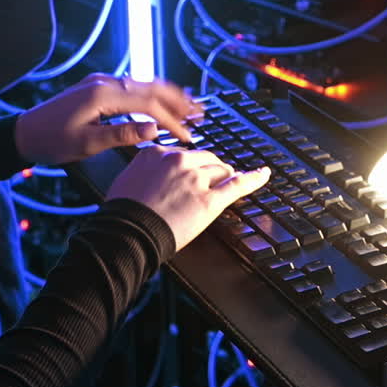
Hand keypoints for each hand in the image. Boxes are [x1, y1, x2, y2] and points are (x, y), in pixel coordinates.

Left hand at [14, 73, 201, 167]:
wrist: (23, 133)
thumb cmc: (51, 141)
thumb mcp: (87, 144)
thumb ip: (122, 135)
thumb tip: (154, 129)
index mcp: (103, 94)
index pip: (148, 104)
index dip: (172, 120)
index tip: (189, 135)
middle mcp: (104, 82)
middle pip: (150, 86)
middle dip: (177, 100)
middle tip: (200, 113)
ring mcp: (99, 82)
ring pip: (142, 84)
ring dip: (166, 94)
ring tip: (188, 105)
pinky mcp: (96, 88)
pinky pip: (130, 86)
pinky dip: (149, 93)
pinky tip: (159, 102)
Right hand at [107, 146, 270, 251]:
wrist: (127, 233)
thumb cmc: (123, 211)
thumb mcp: (127, 177)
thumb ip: (145, 168)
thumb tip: (151, 171)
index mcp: (157, 153)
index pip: (183, 153)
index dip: (187, 167)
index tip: (188, 174)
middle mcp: (178, 160)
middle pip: (206, 158)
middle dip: (209, 170)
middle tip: (207, 183)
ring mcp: (196, 179)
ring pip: (221, 170)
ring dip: (224, 178)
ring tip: (224, 186)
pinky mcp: (210, 200)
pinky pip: (237, 185)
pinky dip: (253, 179)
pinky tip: (263, 174)